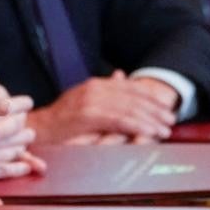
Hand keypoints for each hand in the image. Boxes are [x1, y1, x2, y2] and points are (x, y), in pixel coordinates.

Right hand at [27, 71, 176, 143]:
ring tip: (165, 129)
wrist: (37, 128)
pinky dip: (138, 126)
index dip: (150, 98)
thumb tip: (122, 76)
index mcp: (95, 85)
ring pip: (129, 109)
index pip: (130, 89)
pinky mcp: (88, 116)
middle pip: (133, 98)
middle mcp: (94, 89)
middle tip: (171, 120)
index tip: (166, 108)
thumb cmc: (61, 120)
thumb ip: (104, 90)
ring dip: (150, 119)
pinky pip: (119, 120)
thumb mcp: (84, 100)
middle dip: (155, 109)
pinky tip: (149, 132)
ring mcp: (90, 102)